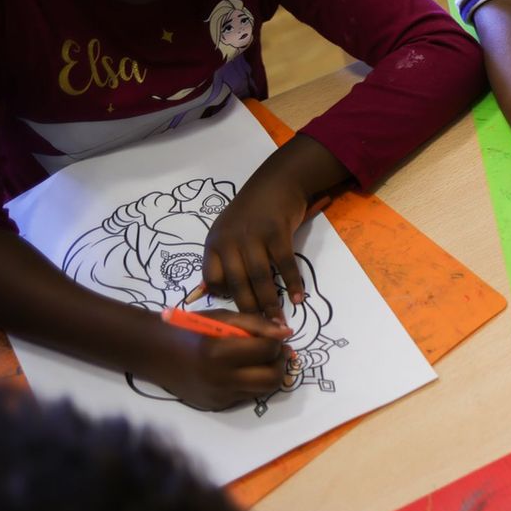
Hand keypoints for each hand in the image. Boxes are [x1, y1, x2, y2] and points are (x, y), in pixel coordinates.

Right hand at [143, 310, 291, 410]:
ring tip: (263, 360)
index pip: (267, 350)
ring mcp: (218, 396)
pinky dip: (252, 383)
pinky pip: (247, 396)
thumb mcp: (221, 317)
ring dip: (270, 374)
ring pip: (263, 390)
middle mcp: (220, 379)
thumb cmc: (188, 329)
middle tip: (277, 351)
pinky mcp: (216, 406)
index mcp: (219, 352)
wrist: (153, 352)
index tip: (274, 335)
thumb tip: (286, 332)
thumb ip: (255, 324)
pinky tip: (243, 370)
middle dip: (280, 362)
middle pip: (272, 377)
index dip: (276, 341)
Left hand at [203, 172, 309, 319]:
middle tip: (260, 328)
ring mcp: (253, 235)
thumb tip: (216, 290)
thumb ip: (224, 257)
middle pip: (237, 282)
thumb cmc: (253, 211)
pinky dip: (292, 283)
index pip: (212, 277)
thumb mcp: (229, 231)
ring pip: (260, 278)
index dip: (223, 296)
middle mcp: (230, 240)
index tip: (236, 308)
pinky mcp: (276, 233)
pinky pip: (285, 265)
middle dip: (250, 309)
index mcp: (215, 242)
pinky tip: (298, 297)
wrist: (276, 182)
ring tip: (278, 320)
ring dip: (270, 302)